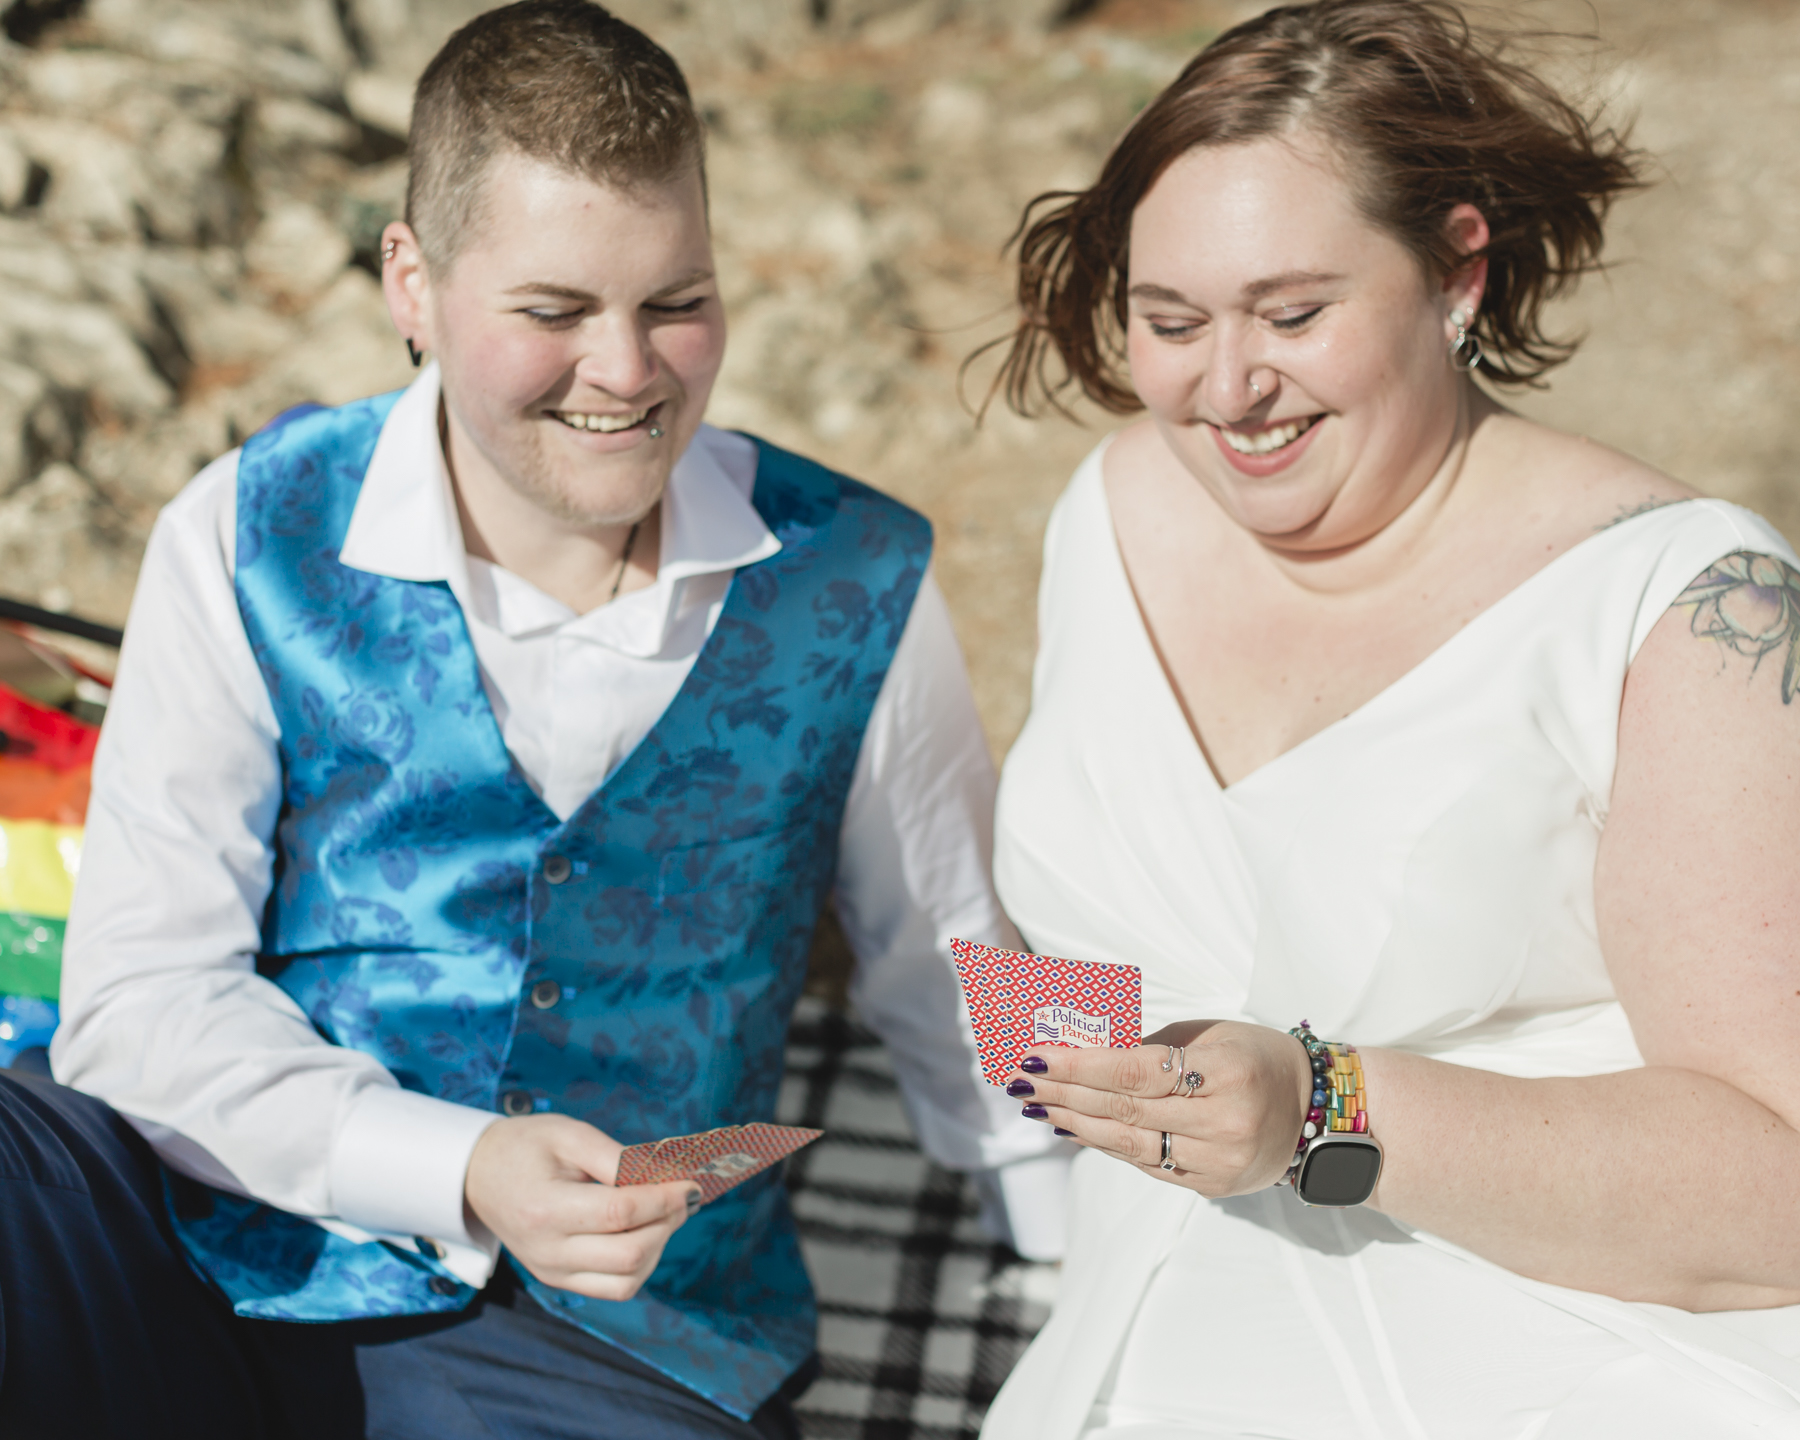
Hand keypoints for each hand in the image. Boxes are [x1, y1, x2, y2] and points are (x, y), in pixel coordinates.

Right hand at [463, 1114, 697, 1299]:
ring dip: (658, 1248)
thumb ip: (616, 1157)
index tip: (691, 1183)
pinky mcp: (558, 1281)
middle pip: (630, 1254)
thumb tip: (667, 1177)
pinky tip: (643, 1232)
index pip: (621, 1213)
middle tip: (681, 1196)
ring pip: (627, 1281)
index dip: (664, 1199)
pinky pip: (614, 1288)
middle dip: (667, 1223)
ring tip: (662, 1213)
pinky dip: (640, 1265)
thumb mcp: (569, 1135)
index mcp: (546, 1210)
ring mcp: (552, 1273)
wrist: (477, 1176)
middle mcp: (548, 1252)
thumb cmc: (524, 1147)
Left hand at [1008, 1020, 1314, 1195]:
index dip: (1079, 1065)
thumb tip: (1078, 1048)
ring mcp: (1217, 1162)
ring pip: (1127, 1142)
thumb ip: (1148, 1047)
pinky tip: (1072, 1125)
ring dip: (1072, 1120)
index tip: (1034, 1055)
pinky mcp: (1209, 1187)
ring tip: (1035, 1101)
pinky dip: (1103, 1142)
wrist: (1317, 1115)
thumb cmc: (1256, 1057)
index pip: (1135, 1070)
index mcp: (1226, 1072)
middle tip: (1018, 1076)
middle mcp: (1223, 1122)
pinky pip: (1144, 1163)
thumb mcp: (1209, 1035)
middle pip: (1123, 1108)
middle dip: (1062, 1091)